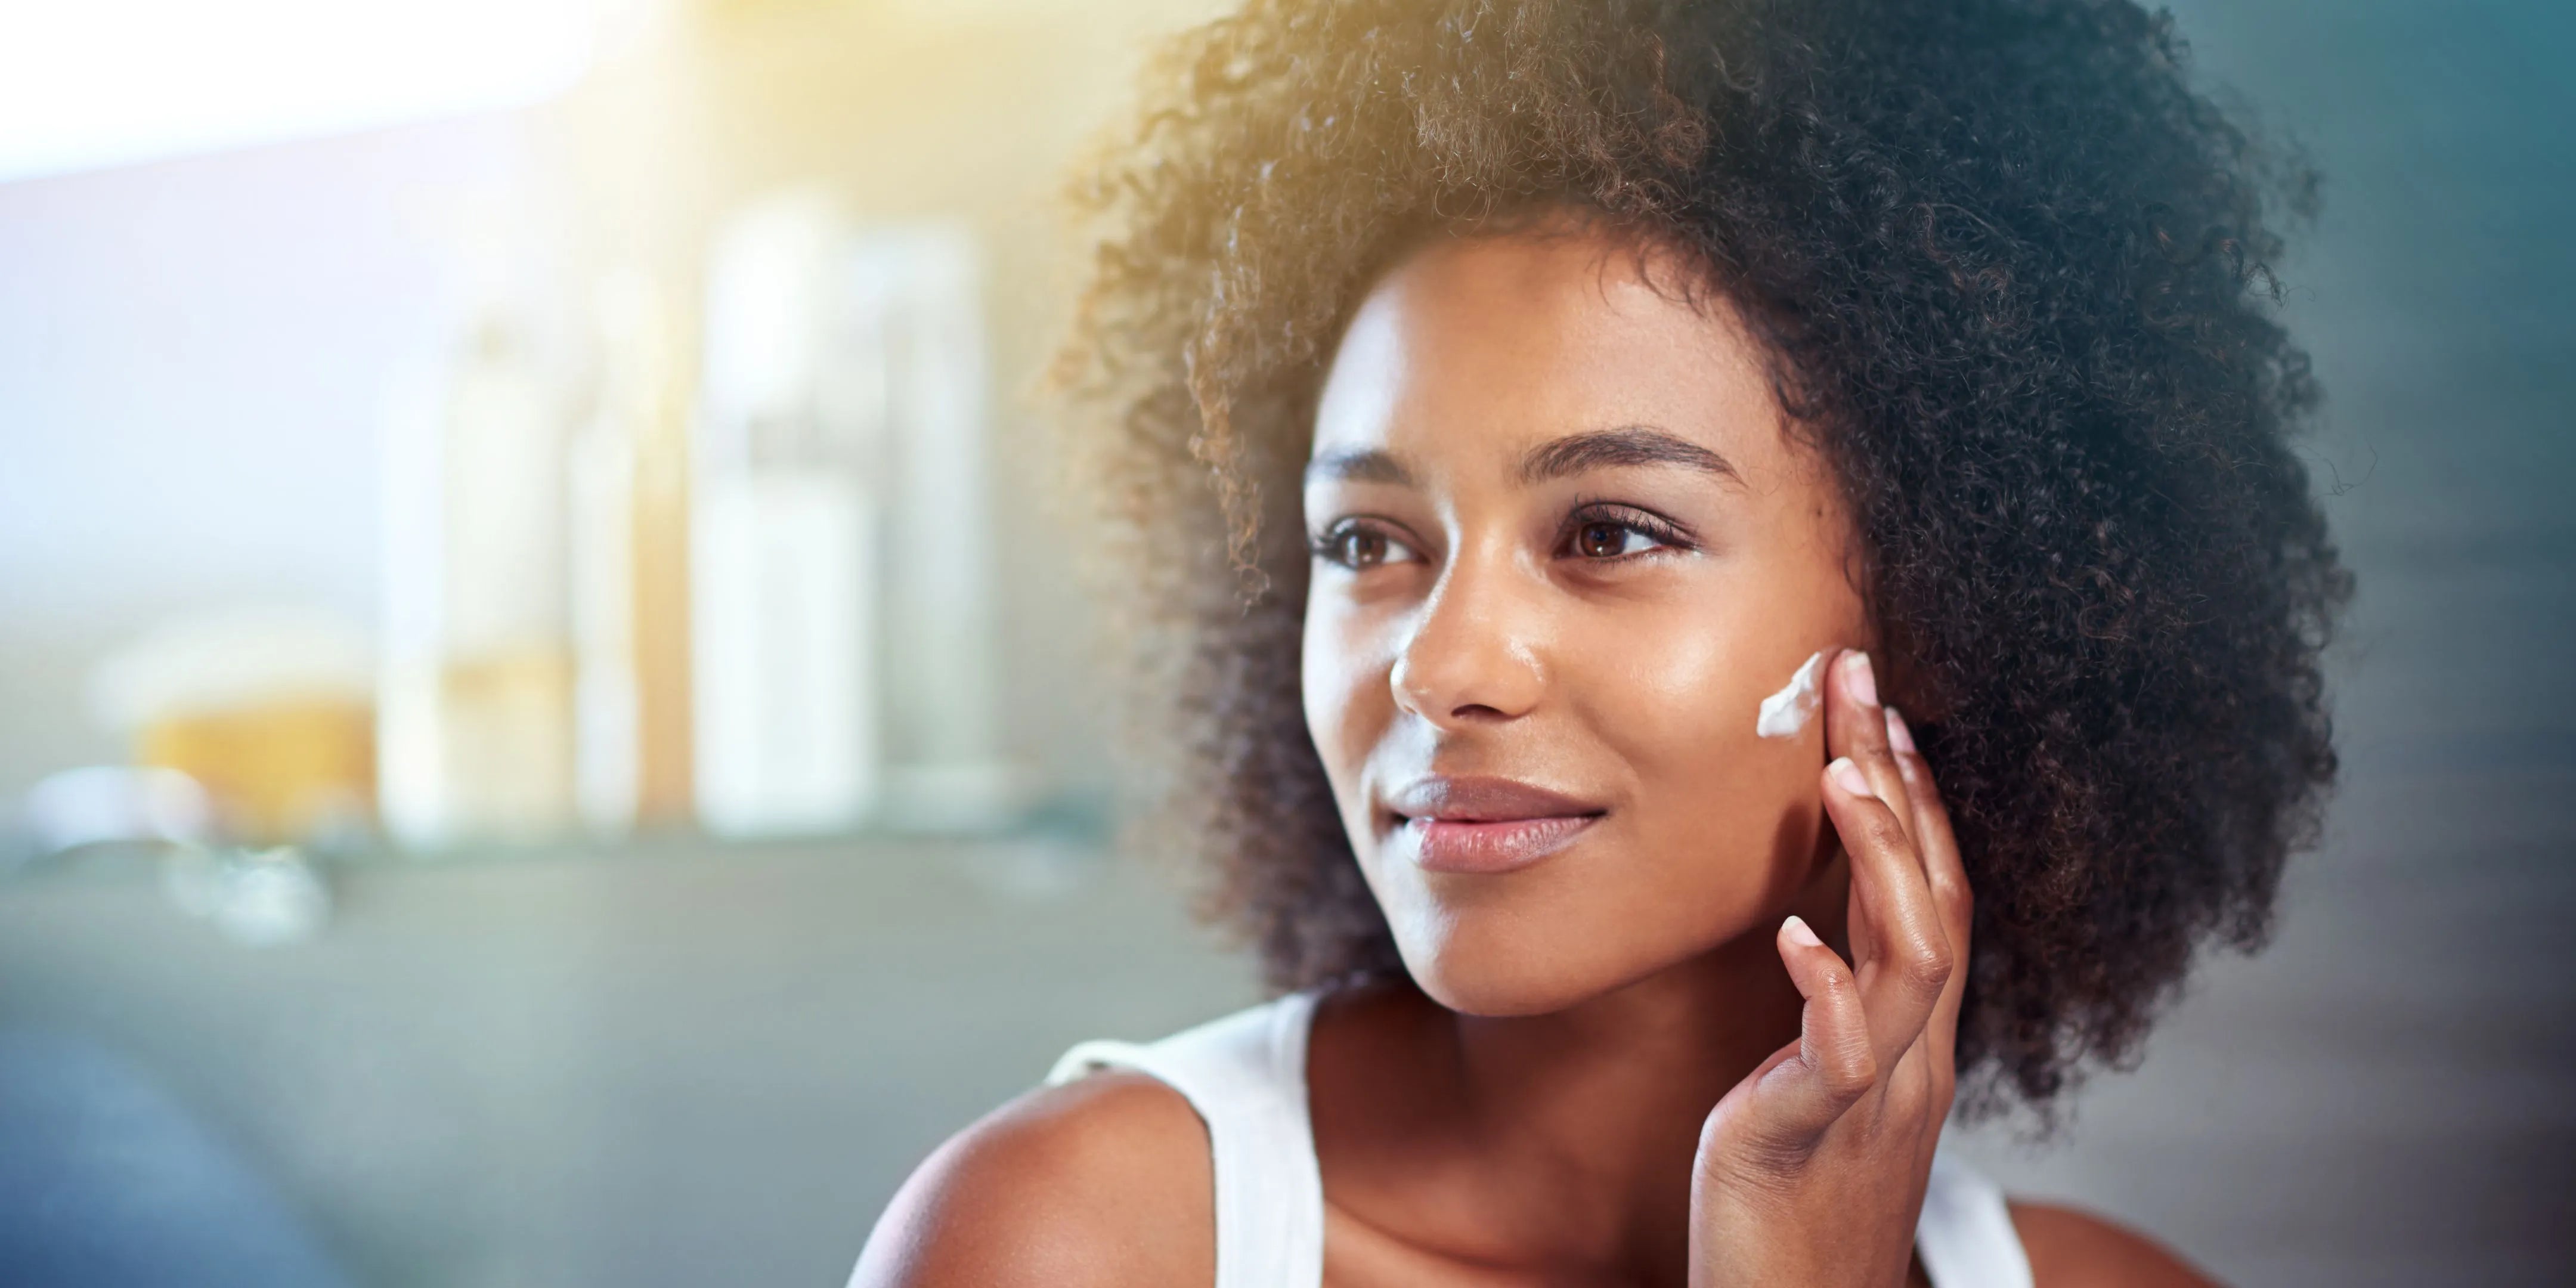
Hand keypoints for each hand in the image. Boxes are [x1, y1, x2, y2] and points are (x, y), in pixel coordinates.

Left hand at [1687, 649, 1973, 1287]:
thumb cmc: (1796, 1203)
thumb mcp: (1821, 1086)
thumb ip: (1835, 1010)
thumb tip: (1817, 930)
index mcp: (1913, 1036)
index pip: (1936, 892)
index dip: (1918, 798)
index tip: (1885, 709)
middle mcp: (1912, 1056)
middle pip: (1934, 896)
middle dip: (1902, 784)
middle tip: (1862, 682)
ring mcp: (1873, 1097)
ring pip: (1913, 960)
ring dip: (1882, 860)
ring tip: (1841, 775)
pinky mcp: (1810, 1139)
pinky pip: (1838, 1057)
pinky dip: (1825, 988)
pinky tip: (1796, 935)